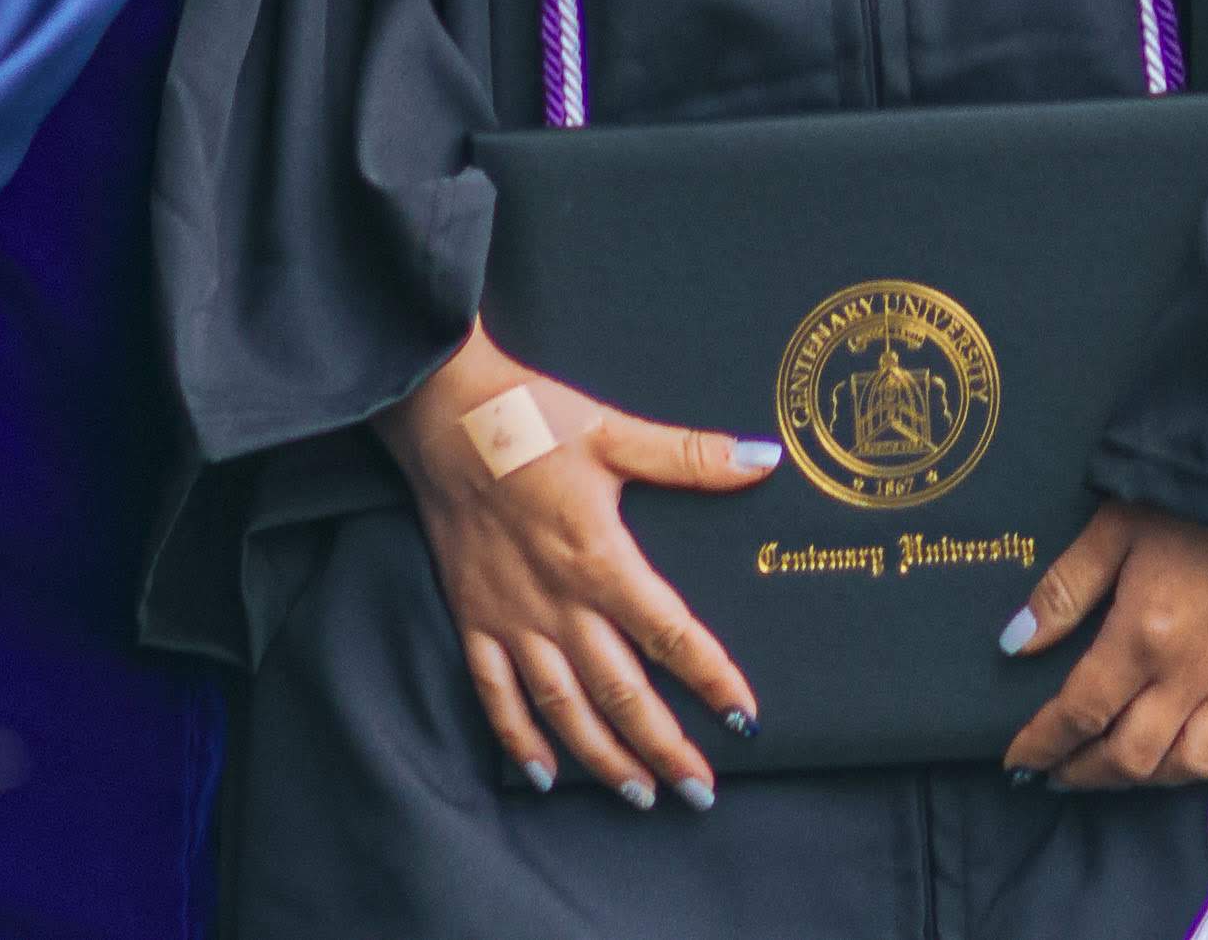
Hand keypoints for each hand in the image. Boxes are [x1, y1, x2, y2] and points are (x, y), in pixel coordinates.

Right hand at [376, 321, 778, 809]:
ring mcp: (512, 618)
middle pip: (621, 692)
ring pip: (564, 708)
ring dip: (604, 757)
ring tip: (641, 795)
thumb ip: (690, 455)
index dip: (712, 680)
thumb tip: (765, 458)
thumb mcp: (614, 430)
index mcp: (599, 558)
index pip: (670, 635)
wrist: (442, 413)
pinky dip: (518, 739)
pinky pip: (495, 694)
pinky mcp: (473, 618)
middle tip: (700, 790)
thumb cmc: (531, 417)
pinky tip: (543, 775)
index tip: (745, 719)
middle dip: (664, 747)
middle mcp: (558, 602)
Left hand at [1001, 501, 1207, 789]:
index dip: (1044, 743)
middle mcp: (1190, 674)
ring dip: (1148, 779)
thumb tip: (1014, 644)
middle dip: (1087, 771)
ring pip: (1191, 764)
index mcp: (1141, 635)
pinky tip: (1201, 762)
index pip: (1081, 711)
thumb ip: (1064, 590)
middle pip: (1132, 754)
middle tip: (1061, 770)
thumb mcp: (1112, 528)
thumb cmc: (1184, 498)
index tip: (1018, 760)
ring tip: (1118, 770)